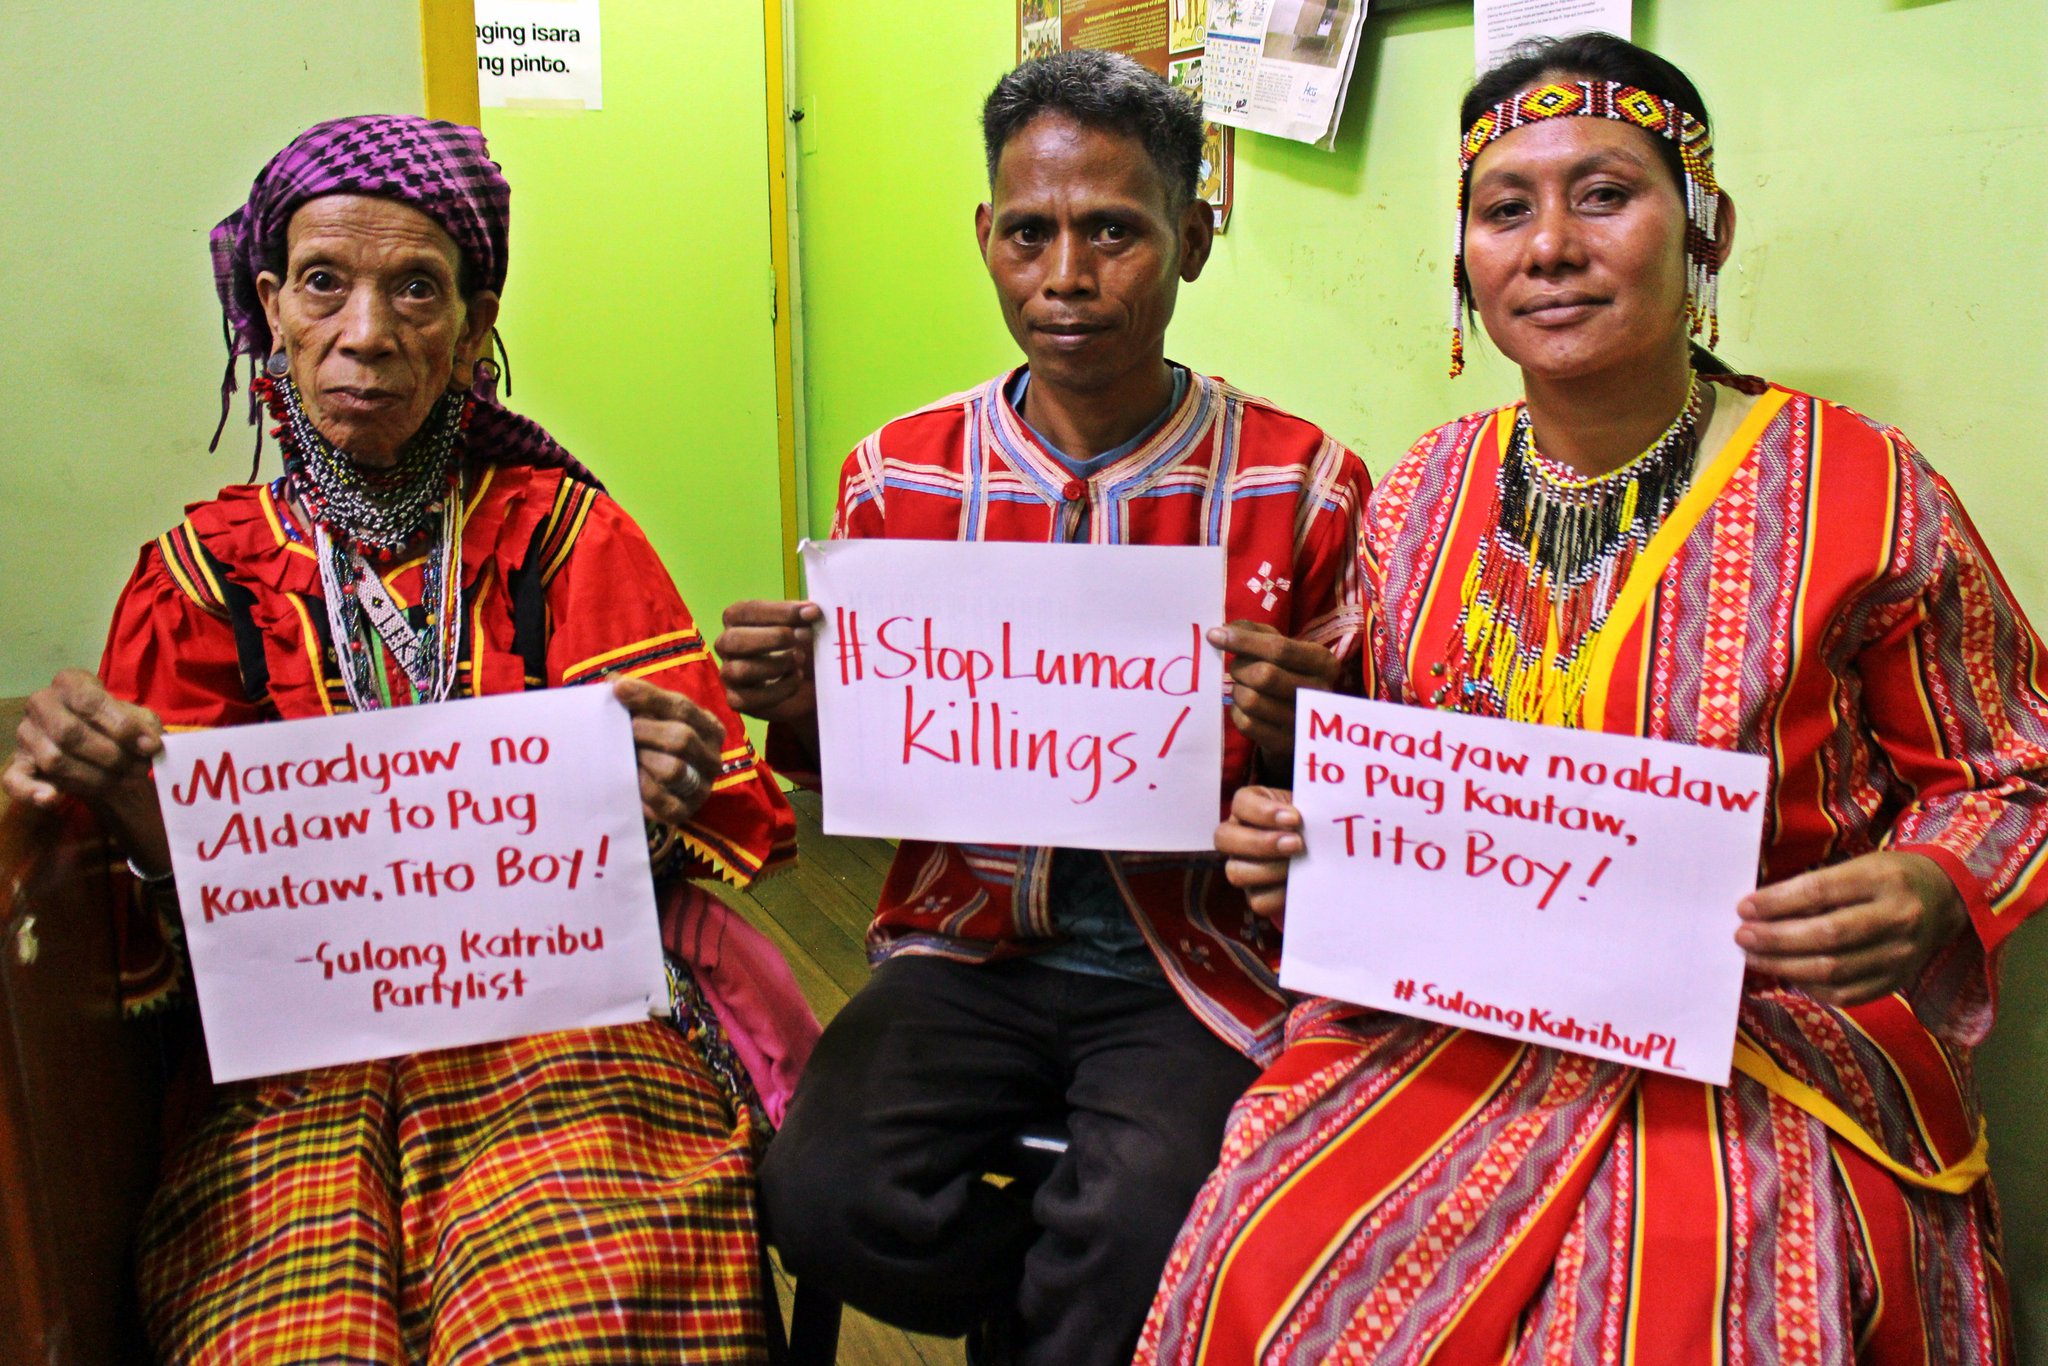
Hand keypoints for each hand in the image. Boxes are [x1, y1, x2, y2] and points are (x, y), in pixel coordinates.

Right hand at [5, 670, 171, 872]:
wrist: (91, 741)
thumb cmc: (113, 723)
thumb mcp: (135, 715)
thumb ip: (145, 725)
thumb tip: (152, 743)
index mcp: (69, 683)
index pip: (90, 702)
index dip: (123, 727)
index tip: (151, 747)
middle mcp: (42, 704)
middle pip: (70, 733)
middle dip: (112, 756)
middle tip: (140, 770)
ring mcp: (26, 734)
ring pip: (54, 760)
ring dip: (95, 777)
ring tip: (125, 782)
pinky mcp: (18, 764)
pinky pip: (15, 780)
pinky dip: (32, 792)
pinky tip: (54, 798)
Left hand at [613, 677, 726, 825]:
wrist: (661, 788)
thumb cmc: (656, 744)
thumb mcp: (654, 718)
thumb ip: (638, 700)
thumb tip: (614, 682)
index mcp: (709, 727)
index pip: (681, 707)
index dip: (649, 698)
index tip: (619, 690)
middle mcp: (712, 757)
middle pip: (681, 738)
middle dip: (646, 731)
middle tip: (623, 730)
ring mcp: (702, 786)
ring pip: (674, 770)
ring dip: (644, 760)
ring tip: (625, 755)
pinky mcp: (686, 811)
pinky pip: (664, 802)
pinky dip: (643, 789)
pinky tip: (629, 780)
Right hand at [716, 600, 821, 724]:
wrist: (811, 684)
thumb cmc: (802, 647)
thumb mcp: (806, 627)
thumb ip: (805, 617)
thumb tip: (811, 611)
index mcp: (737, 620)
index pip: (745, 611)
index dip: (778, 612)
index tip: (811, 613)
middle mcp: (727, 645)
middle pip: (733, 640)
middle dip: (772, 638)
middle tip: (802, 638)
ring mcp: (729, 674)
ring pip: (739, 670)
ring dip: (775, 665)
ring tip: (799, 661)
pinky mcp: (737, 700)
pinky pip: (750, 698)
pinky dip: (779, 690)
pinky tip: (796, 680)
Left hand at [1208, 622, 1340, 773]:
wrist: (1300, 719)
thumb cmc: (1286, 672)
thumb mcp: (1280, 645)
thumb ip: (1254, 631)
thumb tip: (1224, 630)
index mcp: (1322, 662)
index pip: (1279, 648)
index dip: (1243, 641)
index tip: (1214, 635)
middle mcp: (1319, 692)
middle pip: (1264, 676)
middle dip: (1239, 668)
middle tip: (1236, 668)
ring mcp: (1303, 721)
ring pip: (1252, 701)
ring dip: (1237, 691)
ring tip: (1242, 687)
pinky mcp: (1285, 743)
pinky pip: (1247, 724)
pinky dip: (1237, 712)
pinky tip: (1243, 707)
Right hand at [1216, 785, 1304, 925]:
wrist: (1325, 849)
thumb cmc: (1312, 823)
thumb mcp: (1309, 809)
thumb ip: (1308, 810)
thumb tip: (1315, 820)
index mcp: (1248, 806)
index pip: (1240, 803)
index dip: (1263, 811)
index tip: (1294, 818)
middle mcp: (1236, 835)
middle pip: (1225, 838)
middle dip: (1262, 842)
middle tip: (1297, 843)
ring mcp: (1241, 865)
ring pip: (1236, 872)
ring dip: (1270, 870)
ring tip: (1298, 864)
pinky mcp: (1254, 894)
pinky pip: (1257, 900)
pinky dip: (1279, 895)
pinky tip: (1298, 885)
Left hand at [1735, 851, 1967, 1006]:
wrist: (1944, 899)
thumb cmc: (1884, 877)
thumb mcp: (1856, 866)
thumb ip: (1814, 888)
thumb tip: (1759, 910)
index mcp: (1882, 879)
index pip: (1820, 892)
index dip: (1776, 902)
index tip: (1744, 907)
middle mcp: (1897, 918)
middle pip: (1827, 936)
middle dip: (1776, 938)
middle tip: (1742, 936)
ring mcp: (1901, 955)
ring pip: (1834, 971)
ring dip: (1784, 966)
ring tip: (1753, 956)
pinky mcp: (1899, 981)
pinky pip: (1847, 995)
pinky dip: (1810, 987)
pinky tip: (1787, 974)